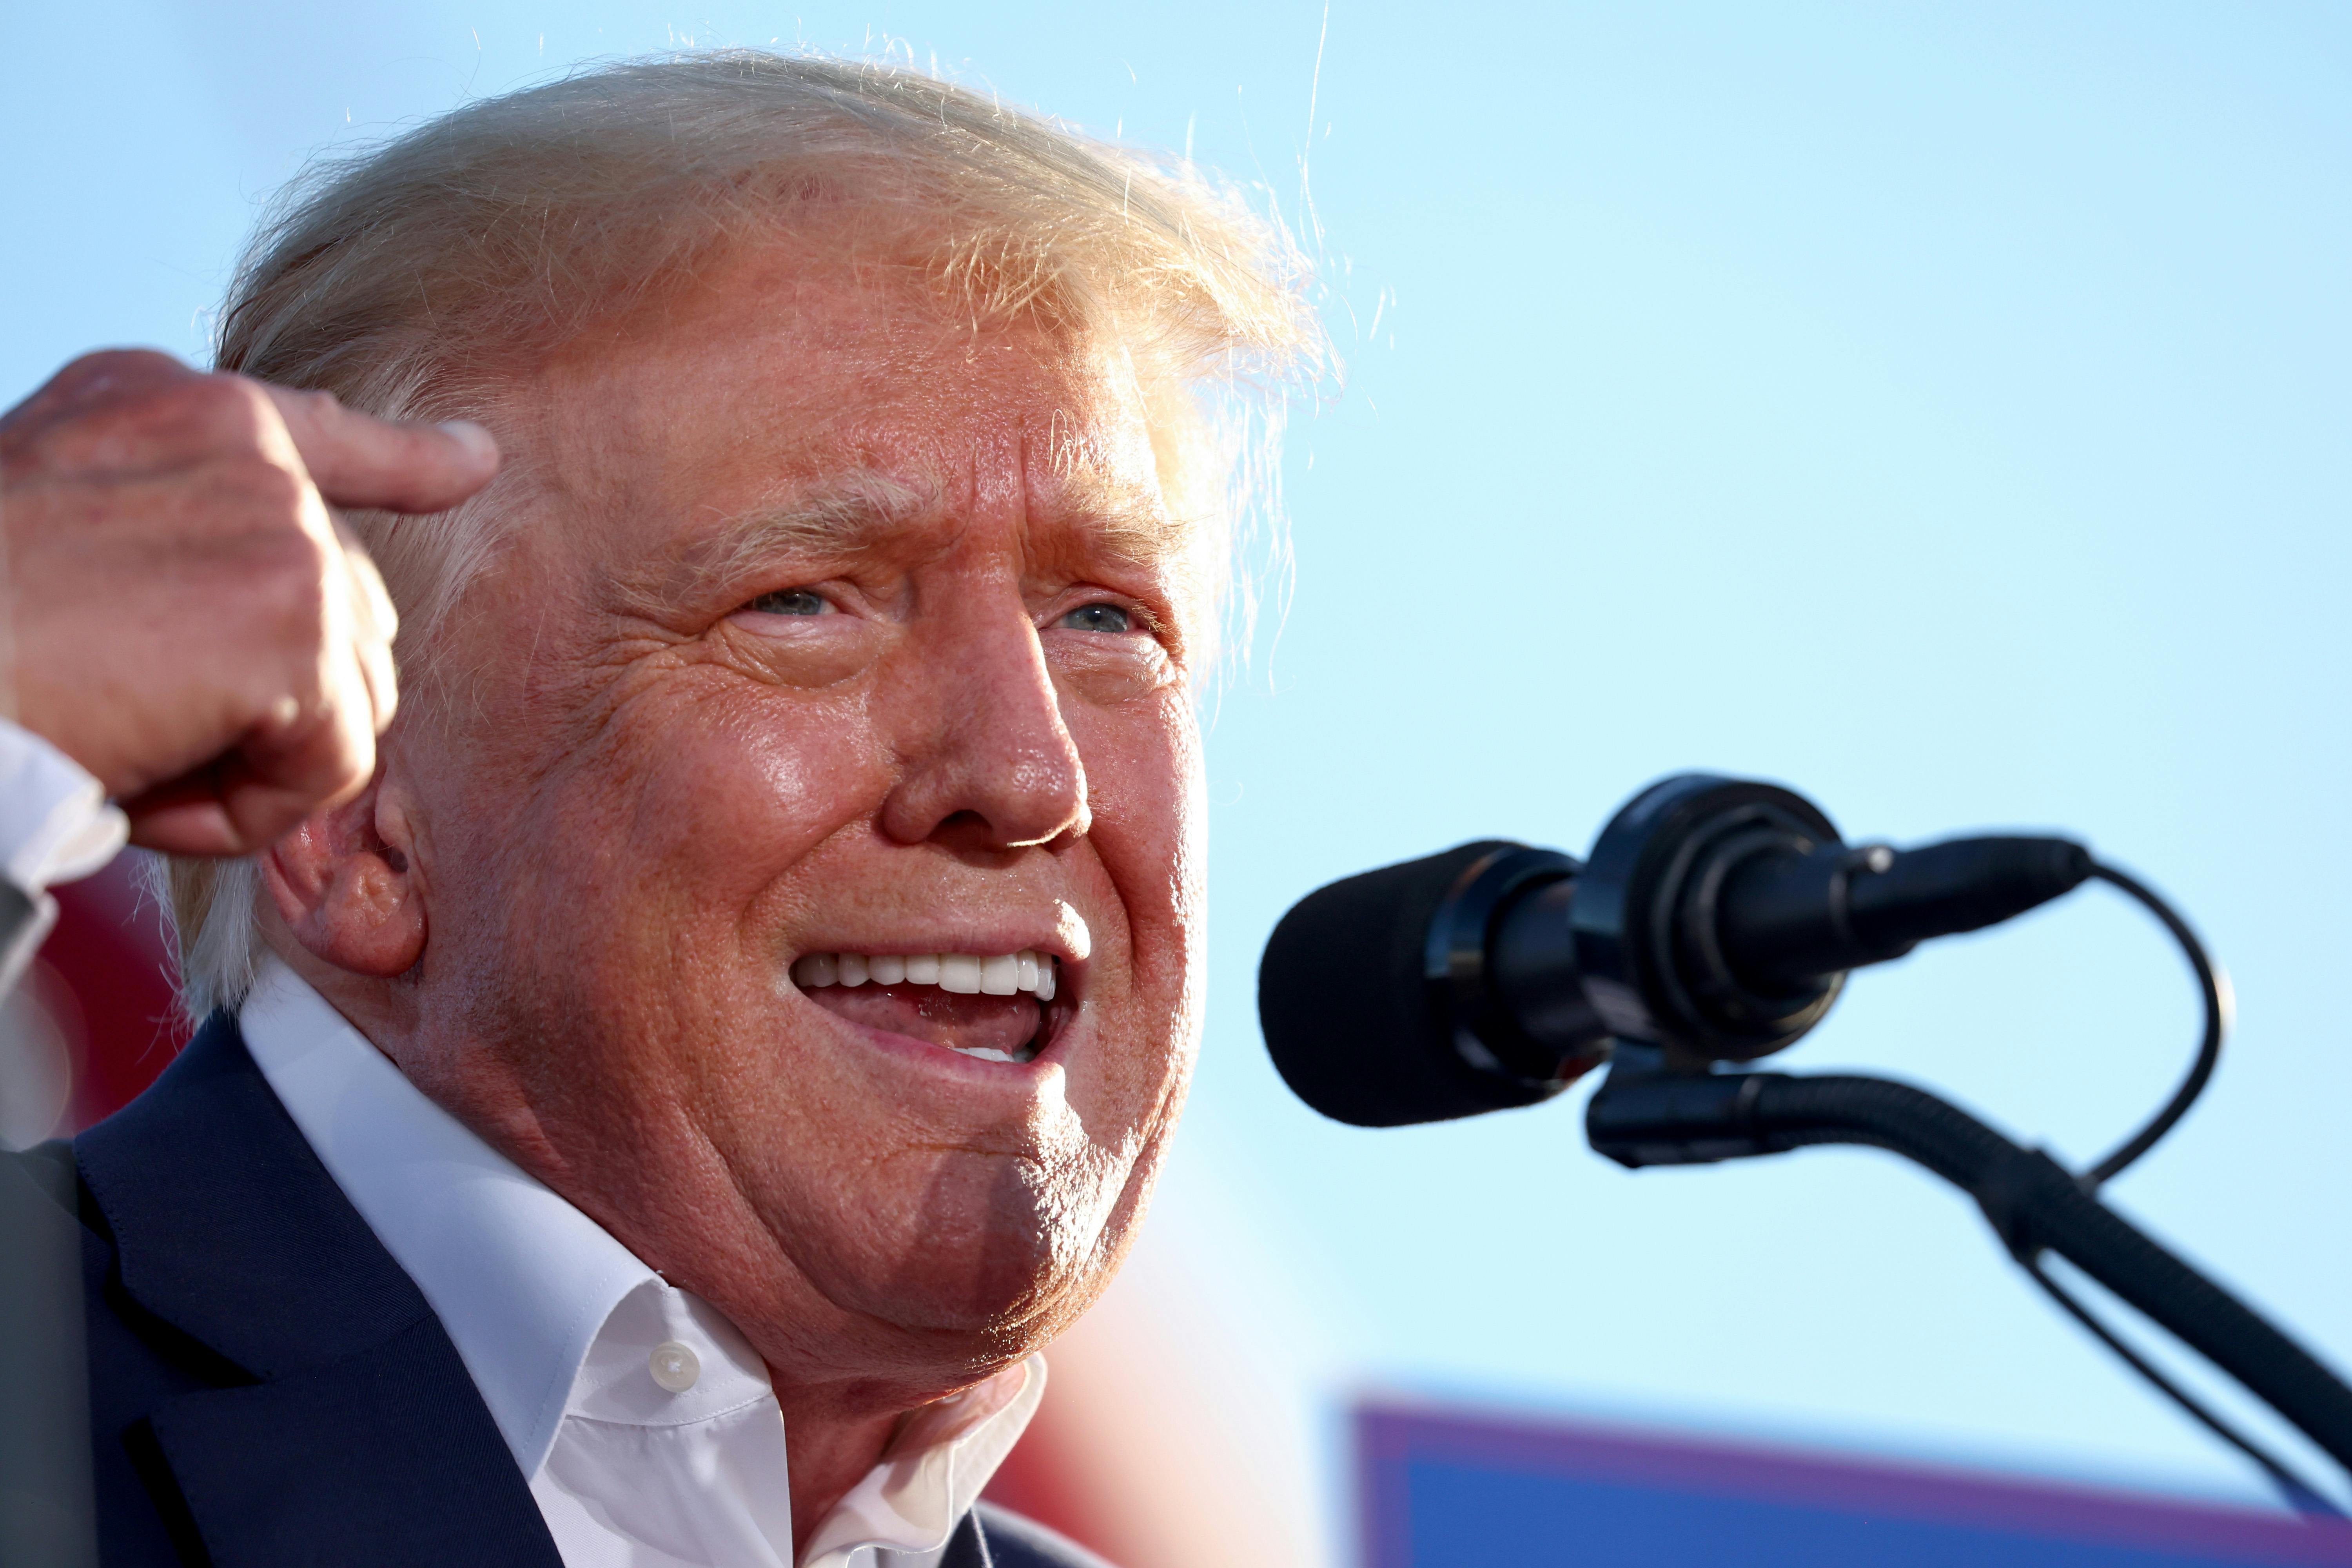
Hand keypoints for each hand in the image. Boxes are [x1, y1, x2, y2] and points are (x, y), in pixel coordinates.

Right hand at [0, 350, 498, 855]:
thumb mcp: (52, 533)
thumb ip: (168, 538)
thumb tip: (294, 606)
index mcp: (164, 407)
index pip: (317, 430)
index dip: (407, 458)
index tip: (474, 464)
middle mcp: (239, 441)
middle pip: (337, 608)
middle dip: (259, 698)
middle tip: (118, 719)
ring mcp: (281, 526)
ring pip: (346, 691)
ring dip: (248, 757)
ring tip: (122, 749)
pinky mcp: (299, 621)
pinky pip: (335, 764)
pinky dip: (249, 811)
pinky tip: (151, 787)